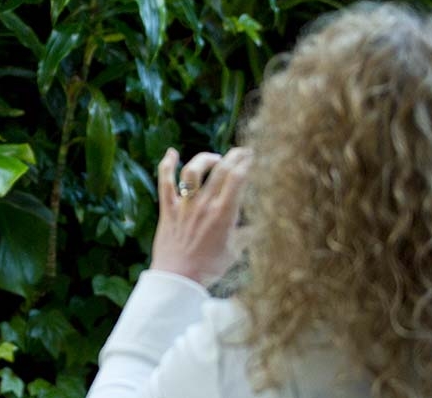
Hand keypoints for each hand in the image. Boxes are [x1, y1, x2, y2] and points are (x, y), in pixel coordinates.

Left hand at [150, 147, 252, 284]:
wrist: (177, 279)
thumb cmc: (209, 268)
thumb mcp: (236, 251)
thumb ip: (250, 234)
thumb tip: (266, 223)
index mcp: (223, 214)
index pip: (238, 178)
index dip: (247, 163)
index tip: (253, 156)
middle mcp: (204, 205)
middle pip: (220, 170)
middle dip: (234, 156)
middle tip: (242, 151)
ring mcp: (184, 206)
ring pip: (192, 171)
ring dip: (205, 159)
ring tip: (214, 159)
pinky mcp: (168, 209)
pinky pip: (165, 182)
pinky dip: (167, 165)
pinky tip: (172, 152)